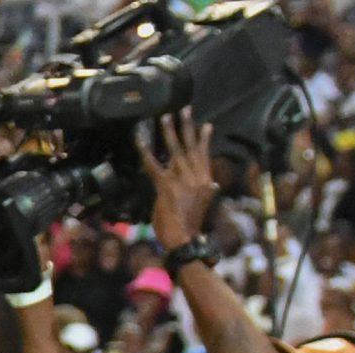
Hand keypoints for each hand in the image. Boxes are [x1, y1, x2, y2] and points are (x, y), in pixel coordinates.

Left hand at [141, 112, 216, 252]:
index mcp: (206, 181)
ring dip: (168, 132)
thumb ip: (208, 191)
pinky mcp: (166, 186)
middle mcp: (196, 176)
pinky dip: (146, 151)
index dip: (204, 140)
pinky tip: (140, 140)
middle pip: (191, 146)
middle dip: (186, 127)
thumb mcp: (203, 205)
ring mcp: (181, 180)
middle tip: (184, 109)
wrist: (184, 240)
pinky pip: (154, 165)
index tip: (206, 125)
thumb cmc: (191, 226)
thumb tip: (214, 184)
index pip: (205, 155)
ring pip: (174, 150)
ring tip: (164, 117)